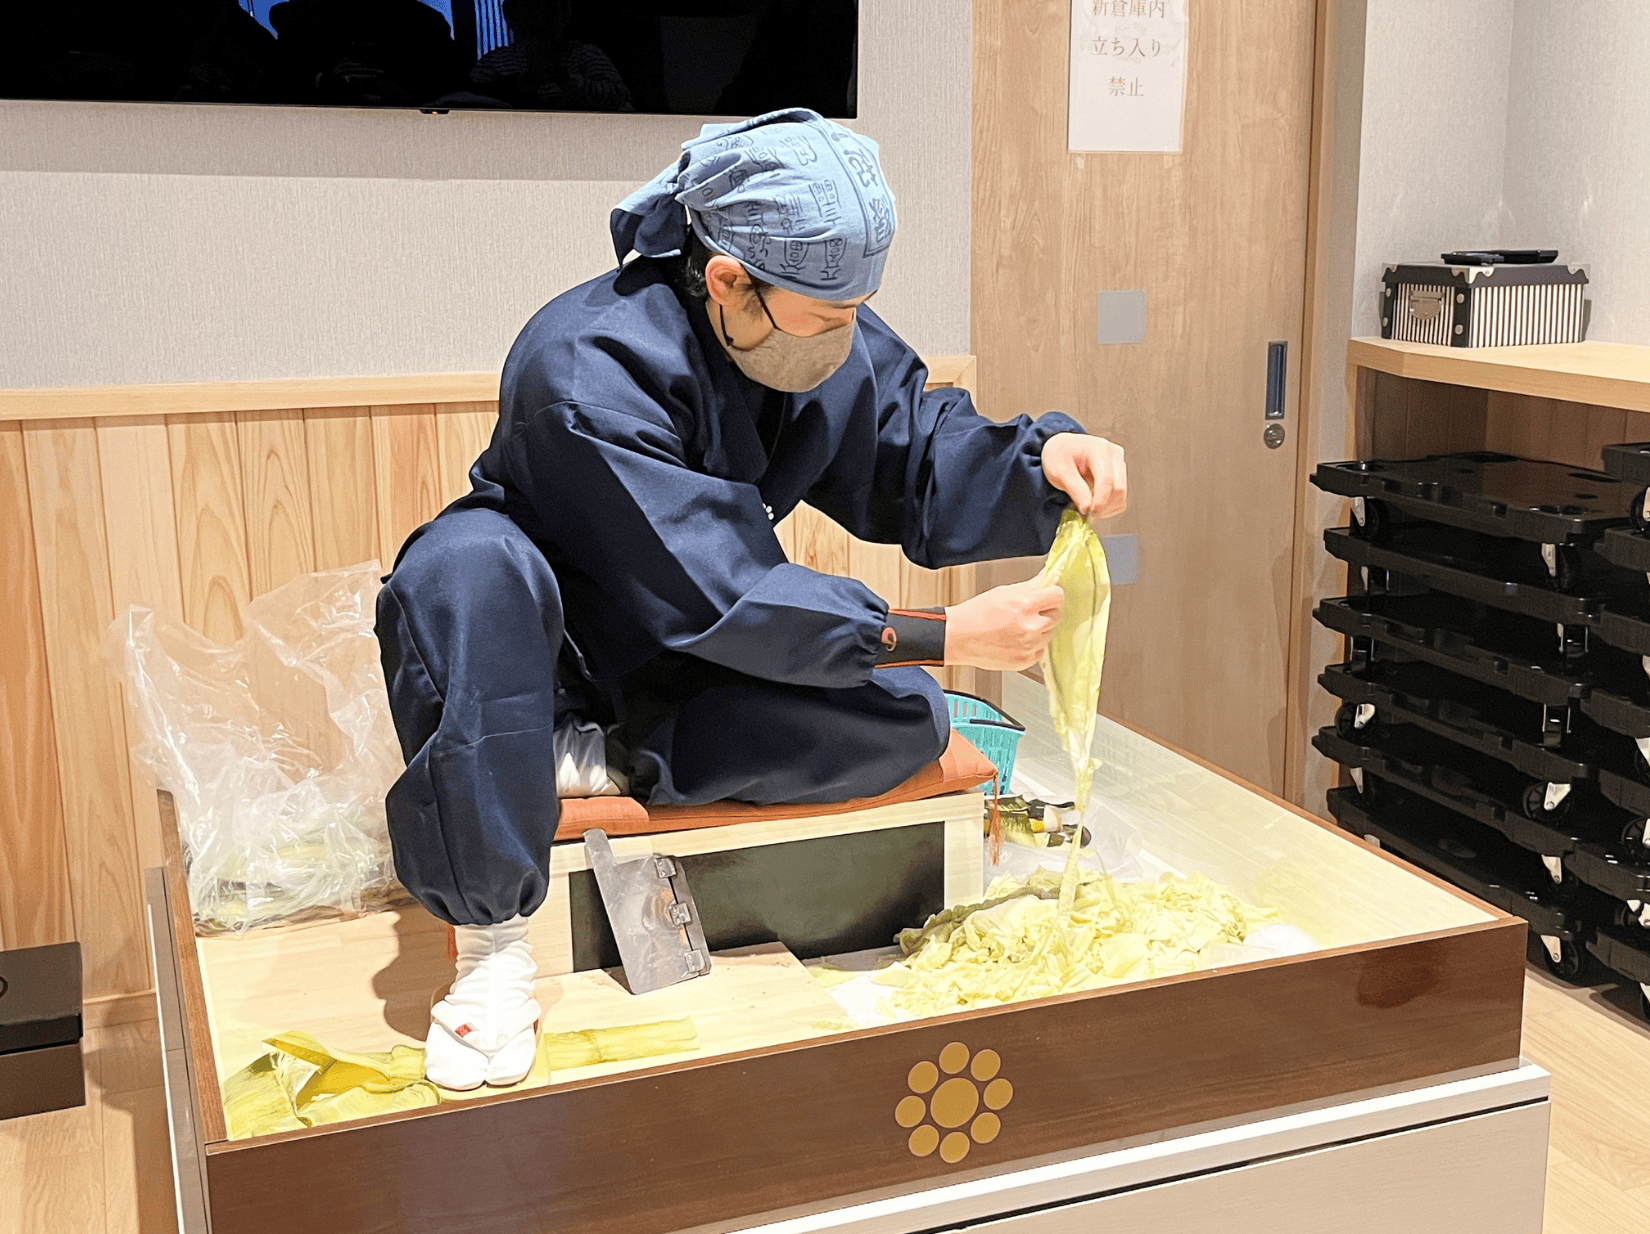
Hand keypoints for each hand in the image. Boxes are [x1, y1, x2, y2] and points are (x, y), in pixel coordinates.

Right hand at [944, 580, 1065, 670]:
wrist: (959, 637)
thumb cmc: (977, 614)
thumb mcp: (1004, 592)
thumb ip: (1031, 585)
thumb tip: (1049, 576)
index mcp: (1025, 605)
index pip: (1058, 595)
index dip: (1052, 594)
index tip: (1047, 595)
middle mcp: (1030, 627)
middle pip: (1057, 615)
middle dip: (1046, 612)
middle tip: (1028, 612)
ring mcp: (1029, 646)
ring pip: (1049, 633)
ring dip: (1040, 629)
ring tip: (1018, 627)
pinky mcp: (1025, 661)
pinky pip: (1040, 650)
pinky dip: (1032, 645)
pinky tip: (1015, 639)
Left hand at [1042, 433, 1126, 518]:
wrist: (1062, 449)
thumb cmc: (1058, 456)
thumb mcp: (1059, 471)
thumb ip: (1074, 488)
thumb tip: (1088, 507)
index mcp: (1099, 448)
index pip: (1107, 478)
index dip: (1100, 499)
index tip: (1088, 511)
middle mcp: (1114, 454)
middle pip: (1118, 488)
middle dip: (1102, 506)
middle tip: (1083, 511)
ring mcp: (1119, 465)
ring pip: (1121, 496)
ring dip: (1104, 508)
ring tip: (1085, 505)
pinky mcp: (1120, 476)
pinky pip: (1120, 499)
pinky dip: (1107, 507)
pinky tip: (1092, 502)